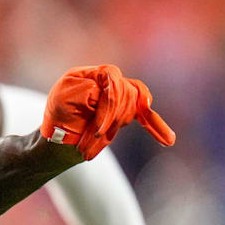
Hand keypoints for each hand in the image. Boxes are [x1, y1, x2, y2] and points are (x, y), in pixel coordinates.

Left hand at [41, 65, 174, 159]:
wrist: (56, 134)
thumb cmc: (58, 114)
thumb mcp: (63, 97)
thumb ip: (86, 90)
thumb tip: (104, 92)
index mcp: (94, 73)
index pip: (114, 82)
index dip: (109, 108)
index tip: (98, 130)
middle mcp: (109, 81)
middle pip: (125, 98)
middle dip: (107, 125)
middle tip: (86, 146)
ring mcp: (120, 96)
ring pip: (130, 112)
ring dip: (111, 134)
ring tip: (90, 151)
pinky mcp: (125, 112)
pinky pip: (146, 117)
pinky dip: (156, 127)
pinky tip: (168, 140)